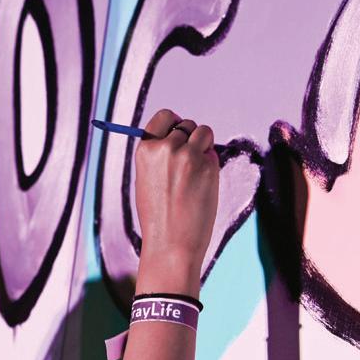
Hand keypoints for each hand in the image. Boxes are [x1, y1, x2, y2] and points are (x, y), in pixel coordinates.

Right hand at [132, 109, 219, 283]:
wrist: (171, 243)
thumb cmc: (158, 217)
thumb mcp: (146, 179)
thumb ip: (159, 156)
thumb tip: (179, 138)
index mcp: (145, 150)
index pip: (164, 117)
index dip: (174, 123)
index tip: (178, 133)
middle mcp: (166, 148)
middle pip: (186, 124)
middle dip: (191, 138)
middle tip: (189, 162)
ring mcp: (188, 155)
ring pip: (204, 132)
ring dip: (204, 145)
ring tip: (196, 172)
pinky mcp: (208, 166)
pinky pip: (214, 153)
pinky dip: (211, 163)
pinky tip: (202, 185)